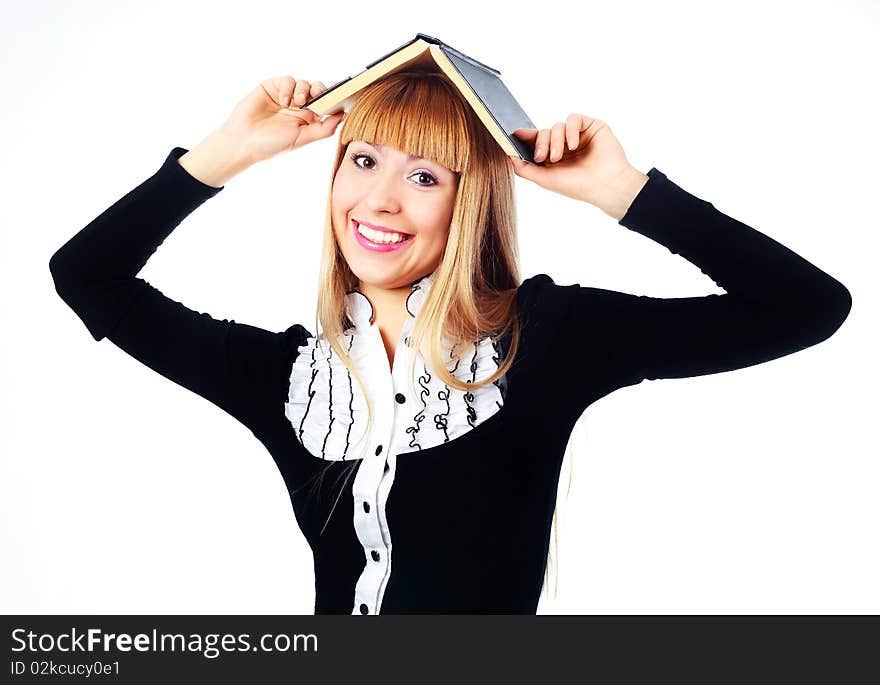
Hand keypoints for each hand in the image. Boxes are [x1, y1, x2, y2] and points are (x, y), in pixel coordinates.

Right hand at [218, 75, 344, 164]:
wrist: (243, 141)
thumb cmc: (272, 144)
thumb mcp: (302, 139)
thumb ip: (324, 129)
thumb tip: (343, 116)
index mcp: (309, 119)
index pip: (326, 104)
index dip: (334, 99)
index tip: (342, 97)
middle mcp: (299, 106)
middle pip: (318, 90)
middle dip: (321, 91)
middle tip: (319, 96)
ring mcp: (286, 96)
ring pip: (304, 83)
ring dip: (304, 90)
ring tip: (297, 103)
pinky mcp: (273, 87)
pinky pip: (288, 80)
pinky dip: (288, 88)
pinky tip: (283, 101)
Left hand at [508, 114, 648, 218]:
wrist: (606, 186)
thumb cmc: (579, 186)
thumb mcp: (546, 180)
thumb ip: (525, 169)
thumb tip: (509, 157)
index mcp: (554, 157)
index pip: (536, 141)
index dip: (525, 137)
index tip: (514, 134)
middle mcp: (565, 145)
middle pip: (544, 132)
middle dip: (540, 143)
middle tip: (542, 157)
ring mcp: (578, 135)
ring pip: (556, 126)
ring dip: (555, 140)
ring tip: (560, 156)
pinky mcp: (591, 126)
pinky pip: (573, 119)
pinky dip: (570, 130)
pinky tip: (574, 145)